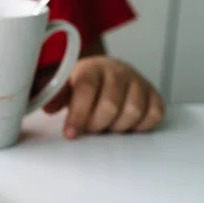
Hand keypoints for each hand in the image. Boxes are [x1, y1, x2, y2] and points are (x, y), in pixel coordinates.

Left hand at [43, 56, 164, 138]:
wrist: (103, 71)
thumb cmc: (80, 84)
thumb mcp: (61, 86)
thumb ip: (52, 95)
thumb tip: (49, 107)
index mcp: (91, 68)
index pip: (86, 89)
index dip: (78, 114)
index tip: (70, 134)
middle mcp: (117, 71)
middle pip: (110, 105)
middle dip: (96, 124)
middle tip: (88, 128)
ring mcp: (138, 81)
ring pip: (133, 111)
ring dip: (117, 127)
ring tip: (105, 126)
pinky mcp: (153, 93)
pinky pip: (154, 114)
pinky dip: (140, 126)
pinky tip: (125, 125)